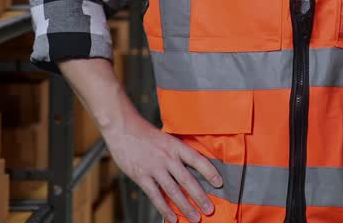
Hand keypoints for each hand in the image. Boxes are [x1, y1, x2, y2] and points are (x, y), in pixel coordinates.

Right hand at [101, 107, 222, 221]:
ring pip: (174, 191)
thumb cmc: (144, 134)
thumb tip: (191, 168)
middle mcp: (167, 157)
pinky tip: (172, 218)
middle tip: (209, 209)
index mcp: (175, 146)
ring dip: (186, 206)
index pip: (197, 159)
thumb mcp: (166, 138)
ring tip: (195, 217)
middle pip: (187, 180)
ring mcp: (154, 168)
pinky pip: (156, 196)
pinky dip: (165, 208)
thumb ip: (177, 153)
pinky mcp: (141, 176)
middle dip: (200, 197)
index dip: (210, 171)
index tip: (219, 182)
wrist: (123, 128)